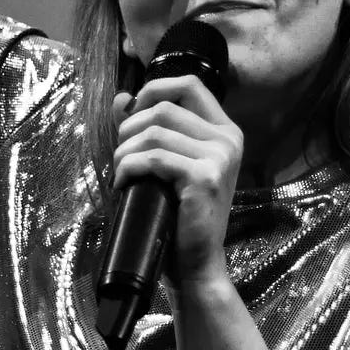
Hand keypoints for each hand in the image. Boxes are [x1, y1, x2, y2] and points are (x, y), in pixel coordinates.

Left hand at [111, 76, 244, 286]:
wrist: (195, 264)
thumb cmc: (180, 215)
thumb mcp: (167, 164)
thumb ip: (148, 128)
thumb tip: (121, 98)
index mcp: (226, 131)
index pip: (189, 85)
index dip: (154, 90)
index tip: (132, 113)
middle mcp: (228, 139)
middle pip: (165, 107)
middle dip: (130, 128)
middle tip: (120, 155)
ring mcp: (220, 157)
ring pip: (155, 132)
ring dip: (125, 151)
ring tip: (120, 173)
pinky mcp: (205, 177)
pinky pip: (154, 158)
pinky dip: (129, 168)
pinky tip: (123, 184)